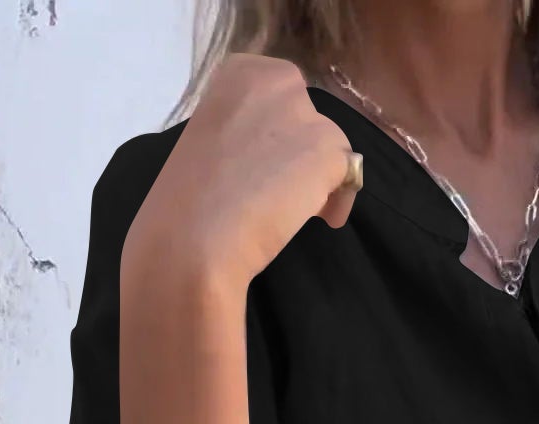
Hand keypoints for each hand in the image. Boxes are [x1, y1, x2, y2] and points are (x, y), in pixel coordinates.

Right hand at [123, 53, 361, 295]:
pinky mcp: (329, 149)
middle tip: (280, 190)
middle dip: (300, 153)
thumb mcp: (210, 139)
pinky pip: (350, 176)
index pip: (281, 95)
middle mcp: (277, 80)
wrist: (194, 236)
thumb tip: (273, 152)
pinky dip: (338, 202)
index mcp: (240, 73)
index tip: (265, 164)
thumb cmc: (189, 200)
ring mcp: (305, 113)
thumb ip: (244, 130)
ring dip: (318, 179)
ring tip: (292, 211)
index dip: (280, 133)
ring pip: (331, 147)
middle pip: (308, 119)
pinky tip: (319, 221)